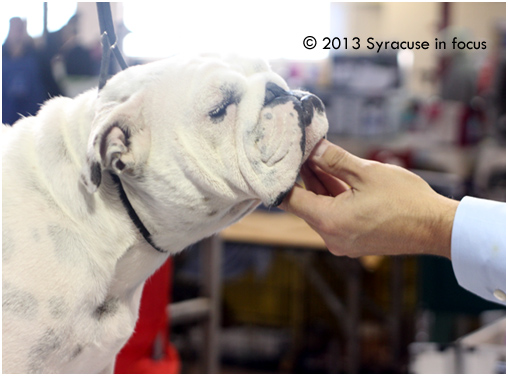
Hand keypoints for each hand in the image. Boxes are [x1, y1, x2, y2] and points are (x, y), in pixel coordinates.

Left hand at [279, 140, 458, 258]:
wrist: (436, 228)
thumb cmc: (406, 200)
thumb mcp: (367, 173)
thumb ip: (335, 160)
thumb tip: (313, 149)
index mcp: (330, 221)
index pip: (290, 201)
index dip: (281, 180)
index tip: (277, 163)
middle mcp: (332, 237)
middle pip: (306, 203)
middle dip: (303, 177)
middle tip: (299, 151)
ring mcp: (343, 241)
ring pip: (322, 208)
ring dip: (320, 185)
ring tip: (315, 156)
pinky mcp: (355, 240)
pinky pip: (336, 216)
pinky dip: (334, 197)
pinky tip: (333, 175)